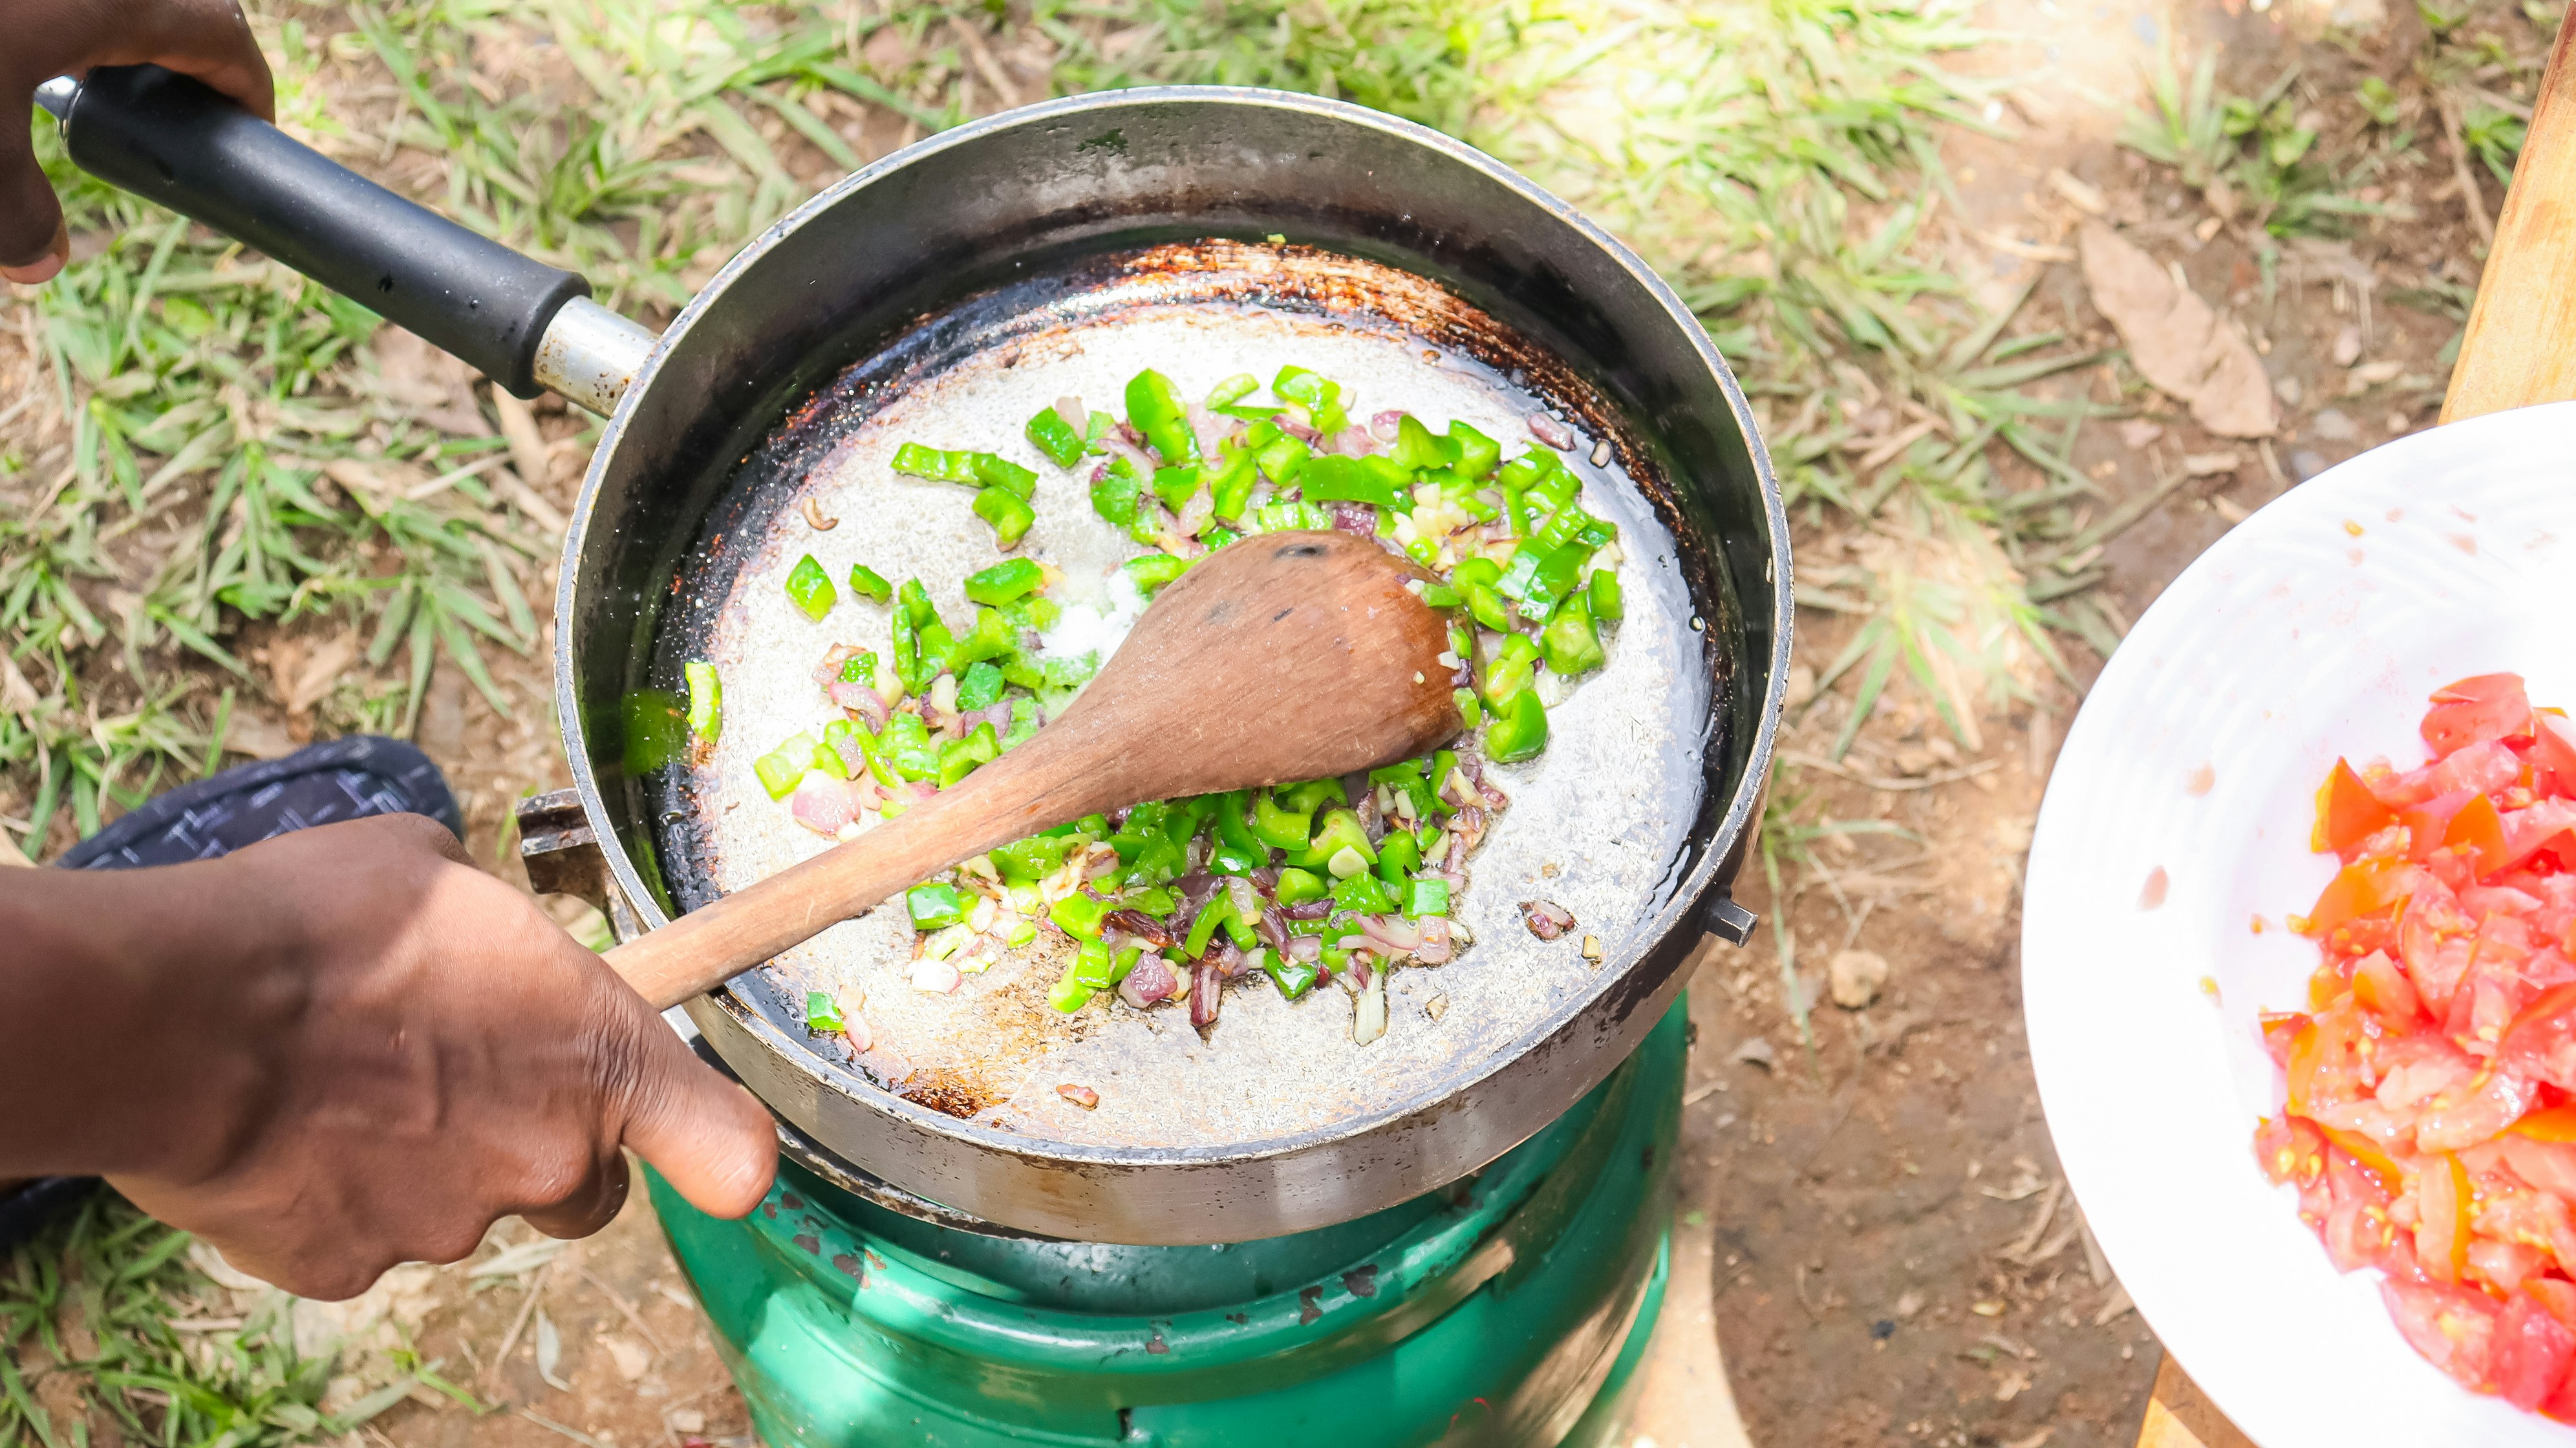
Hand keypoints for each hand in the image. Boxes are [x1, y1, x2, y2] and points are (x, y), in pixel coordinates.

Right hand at [1, 814, 775, 1299]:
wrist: (176, 1012)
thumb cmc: (320, 921)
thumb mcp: (434, 874)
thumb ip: (484, 930)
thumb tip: (458, 922)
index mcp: (597, 1055)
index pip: (727, 1148)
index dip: (716, 1148)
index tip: (701, 1140)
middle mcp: (547, 1156)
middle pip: (585, 1194)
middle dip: (541, 1155)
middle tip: (463, 1093)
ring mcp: (449, 1223)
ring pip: (460, 1211)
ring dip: (419, 1165)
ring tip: (334, 1088)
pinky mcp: (347, 1268)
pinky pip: (356, 1237)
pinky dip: (327, 1200)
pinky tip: (276, 1134)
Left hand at [4, 0, 273, 282]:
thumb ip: (13, 204)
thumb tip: (39, 262)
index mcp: (121, 2)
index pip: (225, 38)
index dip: (251, 90)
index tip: (253, 137)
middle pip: (190, 7)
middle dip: (203, 61)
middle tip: (185, 121)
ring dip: (140, 36)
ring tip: (110, 86)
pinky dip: (89, 18)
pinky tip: (44, 47)